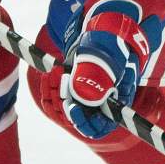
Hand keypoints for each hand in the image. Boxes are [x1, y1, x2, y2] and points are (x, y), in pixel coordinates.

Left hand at [61, 1, 157, 138]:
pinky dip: (48, 89)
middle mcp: (96, 107)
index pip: (98, 128)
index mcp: (114, 105)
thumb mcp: (116, 60)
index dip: (84, 124)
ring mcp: (81, 99)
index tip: (72, 109)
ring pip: (61, 110)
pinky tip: (49, 74)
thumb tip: (91, 97)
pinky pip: (53, 99)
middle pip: (75, 120)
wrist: (105, 36)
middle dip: (63, 105)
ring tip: (54, 73)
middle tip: (60, 84)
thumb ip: (107, 77)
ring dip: (53, 94)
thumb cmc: (116, 48)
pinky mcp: (68, 90)